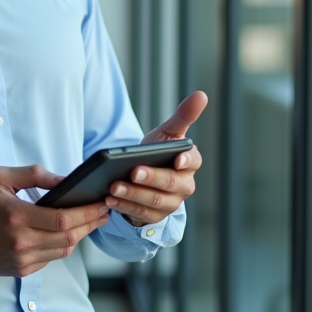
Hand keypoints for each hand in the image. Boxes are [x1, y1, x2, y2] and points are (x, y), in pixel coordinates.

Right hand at [0, 165, 109, 276]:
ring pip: (64, 250)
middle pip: (69, 238)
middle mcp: (21, 241)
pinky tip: (69, 233)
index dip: (87, 213)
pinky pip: (52, 259)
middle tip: (104, 212)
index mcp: (16, 216)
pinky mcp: (22, 270)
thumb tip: (66, 180)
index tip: (101, 203)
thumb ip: (34, 175)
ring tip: (92, 221)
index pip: (62, 220)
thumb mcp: (1, 177)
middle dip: (91, 224)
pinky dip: (63, 246)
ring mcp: (22, 259)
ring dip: (81, 236)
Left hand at [106, 92, 207, 226]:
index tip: (177, 159)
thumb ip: (184, 115)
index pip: (193, 161)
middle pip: (170, 183)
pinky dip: (124, 206)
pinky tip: (110, 199)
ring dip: (133, 194)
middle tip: (132, 171)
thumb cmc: (158, 151)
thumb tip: (201, 94)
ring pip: (153, 201)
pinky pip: (140, 213)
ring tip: (114, 186)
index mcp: (190, 163)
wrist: (141, 176)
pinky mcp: (154, 216)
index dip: (186, 161)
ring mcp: (170, 204)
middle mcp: (184, 186)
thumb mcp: (167, 133)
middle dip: (151, 178)